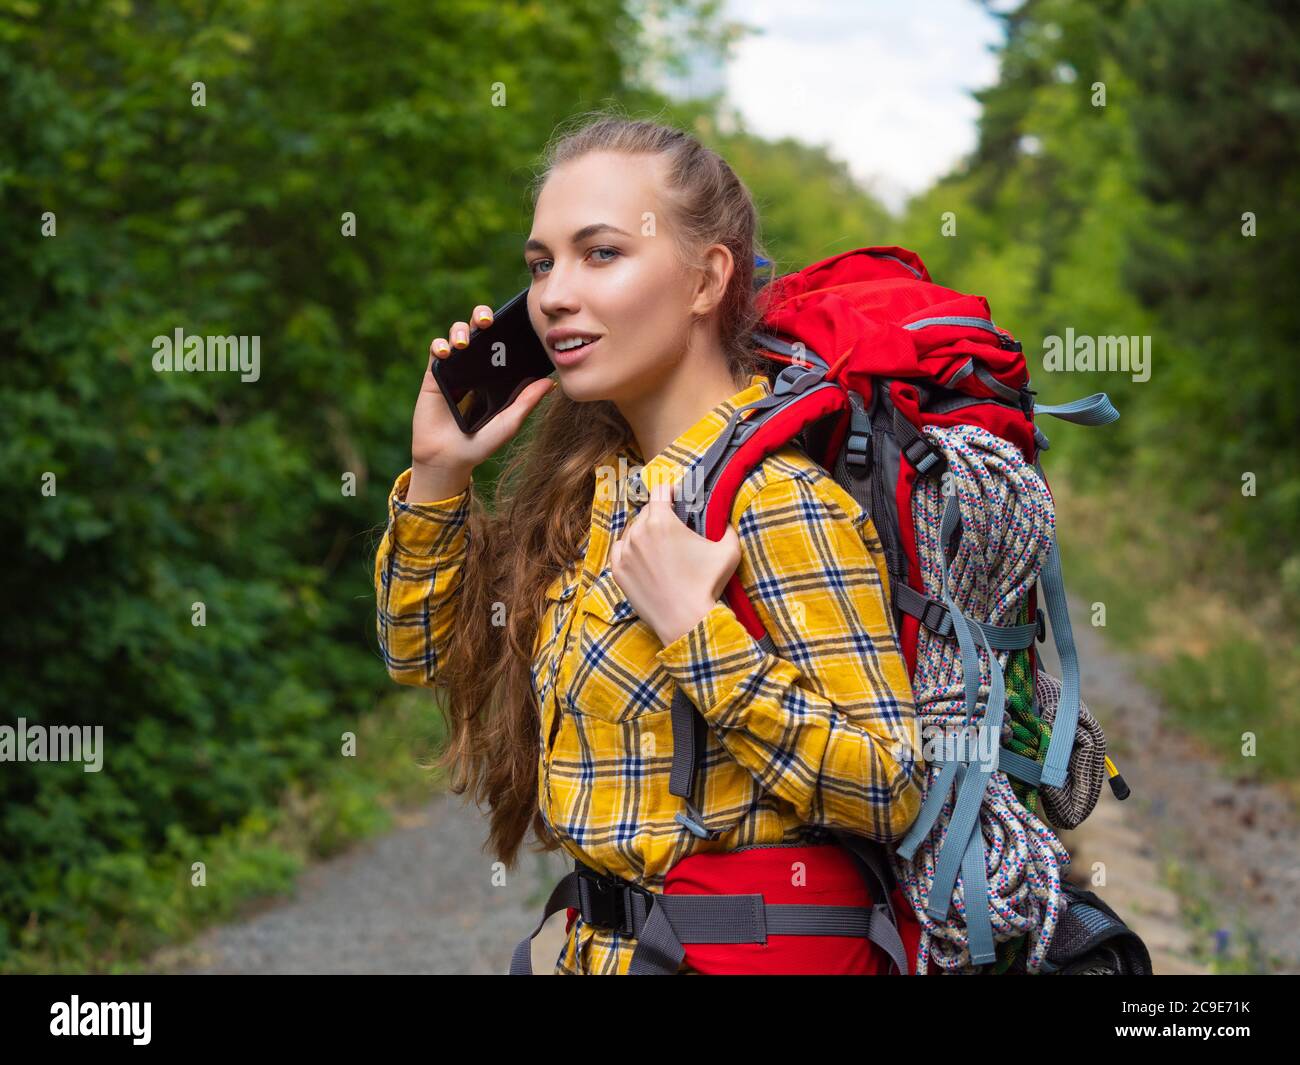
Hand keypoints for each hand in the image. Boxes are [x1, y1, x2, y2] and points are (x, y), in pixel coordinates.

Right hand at [413, 303, 555, 474]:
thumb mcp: (509, 422)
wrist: (449, 458)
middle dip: (482, 315)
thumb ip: (527, 402)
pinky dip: (440, 345)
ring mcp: (455, 368)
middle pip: (478, 329)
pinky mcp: (435, 374)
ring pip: (456, 333)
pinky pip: (436, 349)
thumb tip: (549, 382)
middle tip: (487, 321)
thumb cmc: (481, 443)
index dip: (508, 327)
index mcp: (496, 374)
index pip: (503, 341)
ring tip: (463, 343)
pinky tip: (446, 353)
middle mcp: (476, 366)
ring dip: (460, 329)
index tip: (516, 321)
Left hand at [609, 475, 740, 645]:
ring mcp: (625, 553)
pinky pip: (619, 550)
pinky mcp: (618, 572)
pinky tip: (640, 555)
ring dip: (643, 532)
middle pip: (645, 512)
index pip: (660, 491)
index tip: (675, 496)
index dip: (670, 490)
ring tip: (658, 545)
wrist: (686, 621)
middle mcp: (638, 533)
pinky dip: (628, 549)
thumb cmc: (707, 585)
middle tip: (673, 527)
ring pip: (631, 531)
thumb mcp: (729, 550)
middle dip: (659, 515)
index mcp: (662, 521)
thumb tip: (723, 519)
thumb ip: (727, 527)